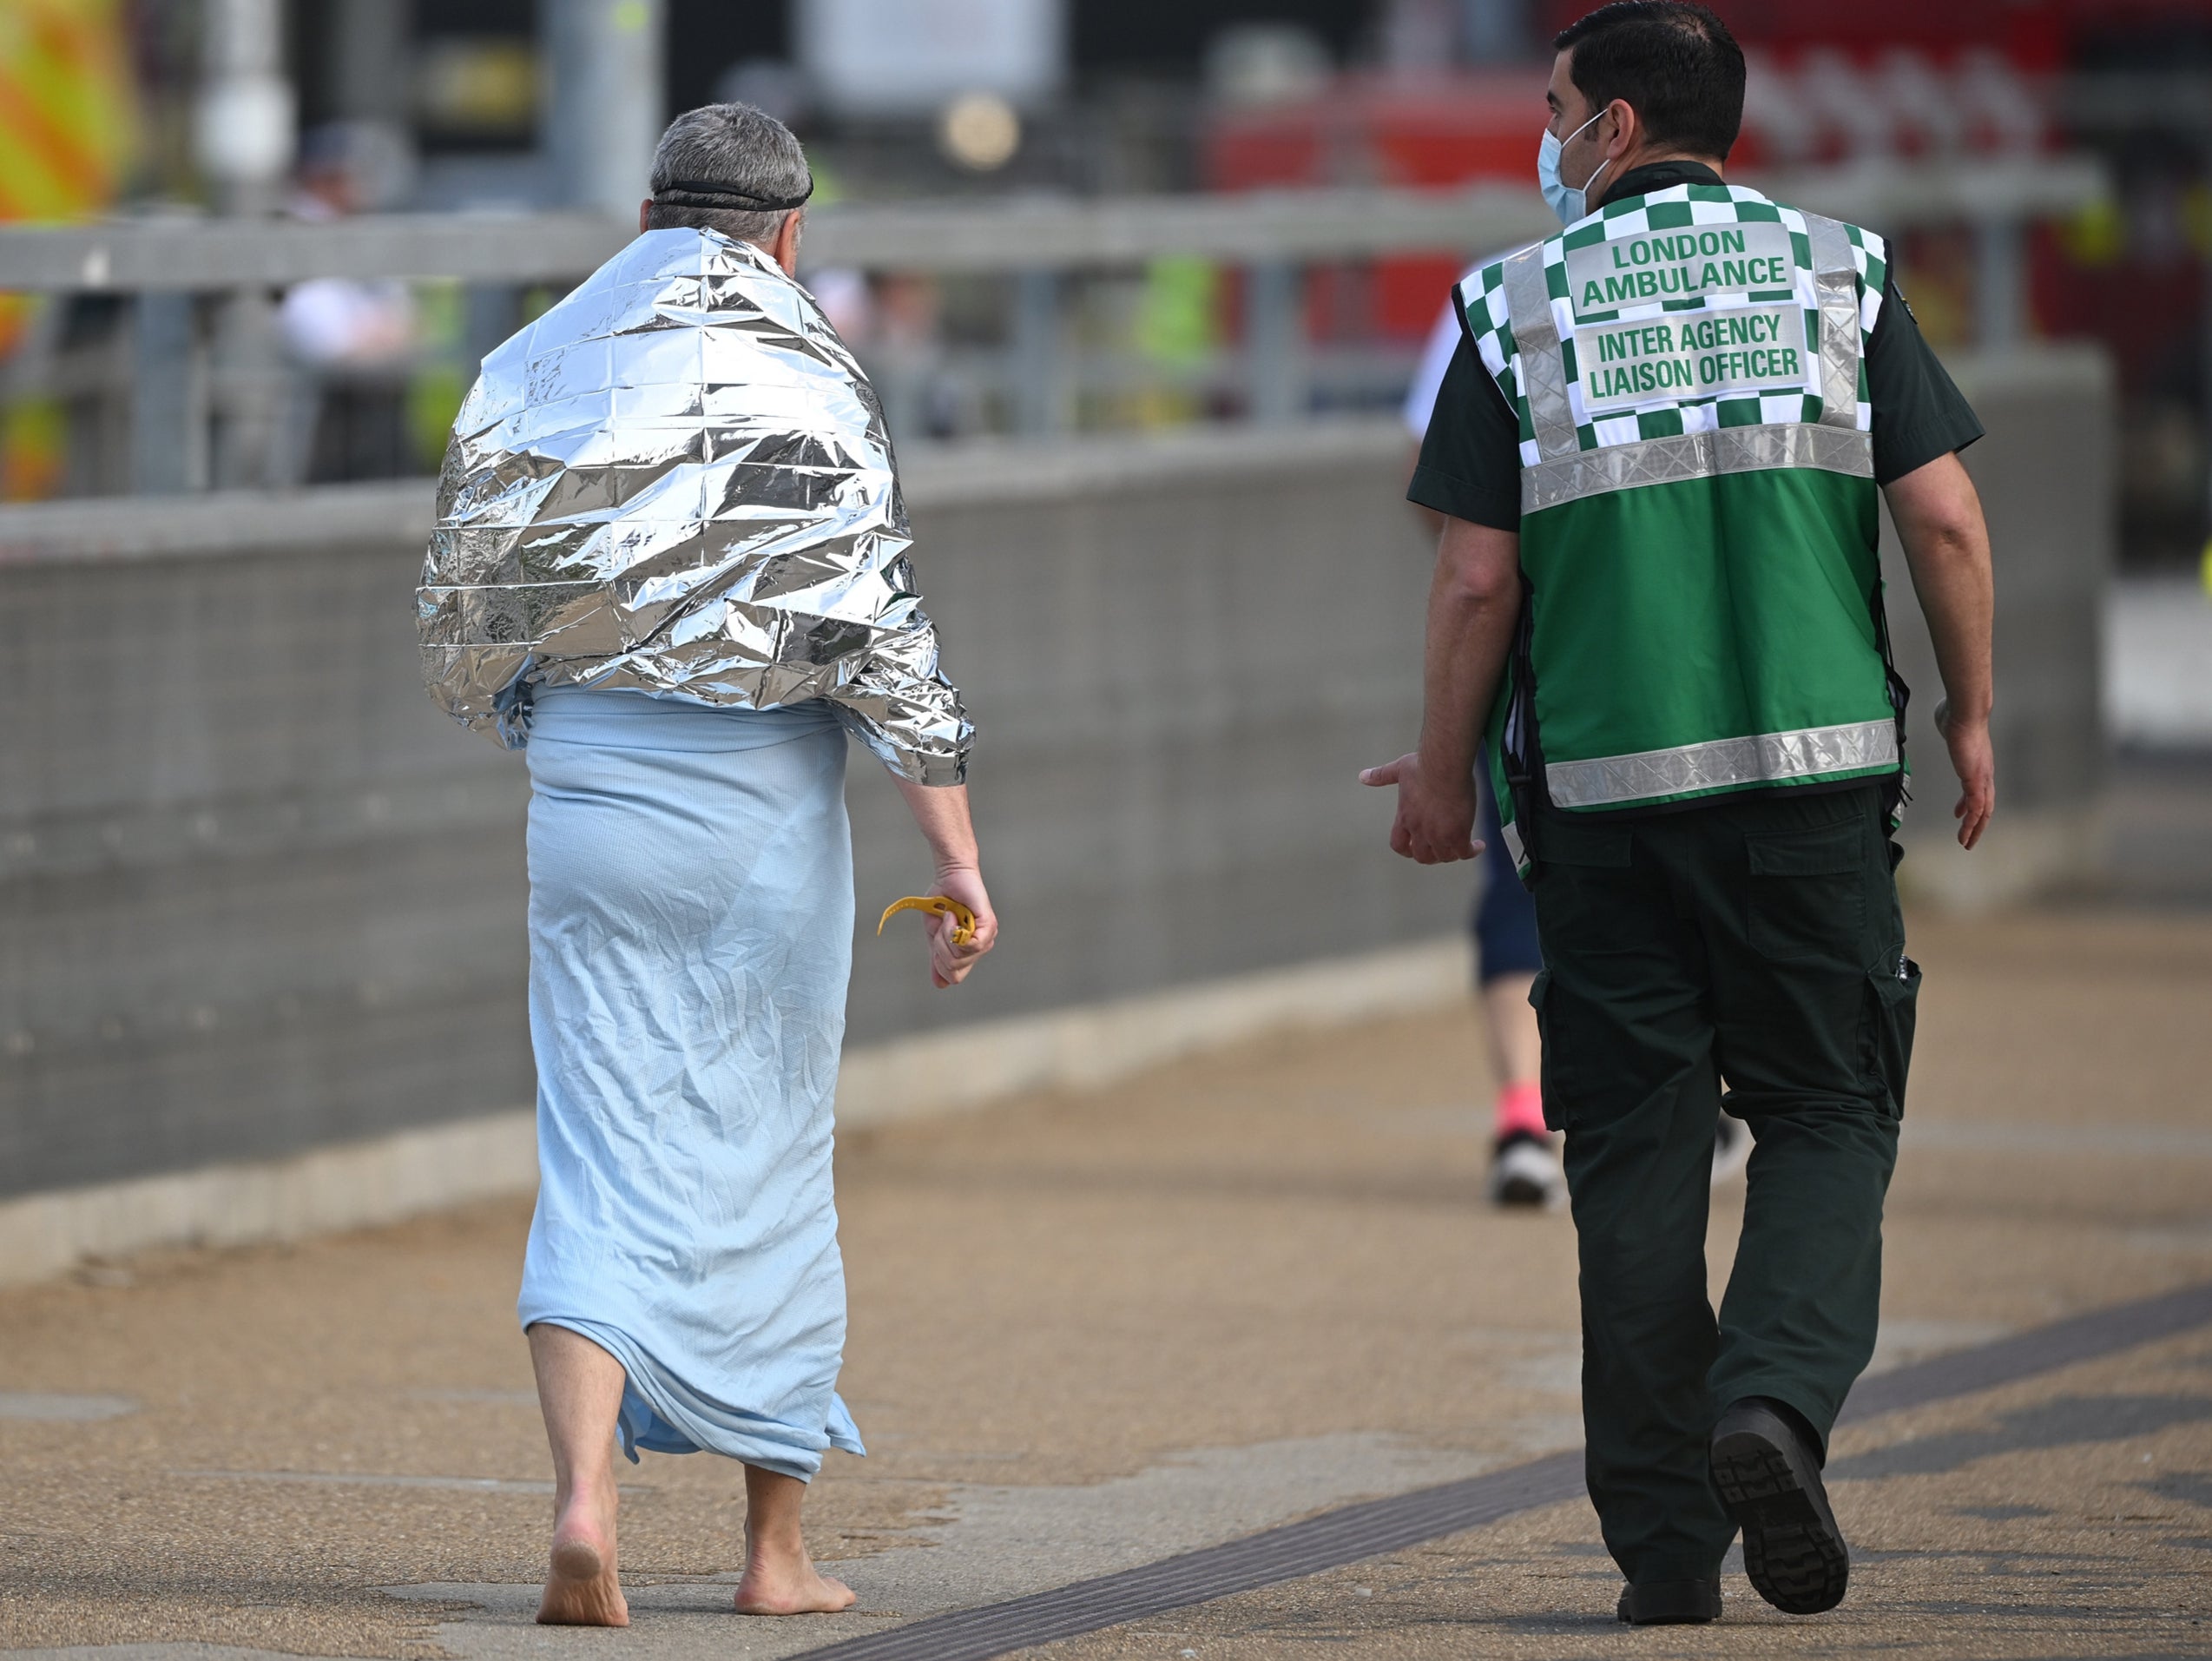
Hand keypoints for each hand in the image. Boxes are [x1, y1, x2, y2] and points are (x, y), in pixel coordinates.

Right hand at [921, 864, 996, 988]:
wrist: (948, 878)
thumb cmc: (942, 903)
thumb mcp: (935, 935)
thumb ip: (937, 958)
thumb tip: (939, 984)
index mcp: (967, 952)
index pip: (954, 977)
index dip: (939, 966)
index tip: (935, 944)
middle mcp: (980, 947)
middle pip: (956, 971)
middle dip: (940, 951)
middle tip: (941, 929)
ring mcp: (987, 937)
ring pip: (960, 957)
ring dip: (945, 937)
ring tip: (949, 917)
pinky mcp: (989, 926)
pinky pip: (970, 944)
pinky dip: (953, 929)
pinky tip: (953, 915)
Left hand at [1360, 751, 1481, 864]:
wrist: (1444, 765)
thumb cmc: (1424, 765)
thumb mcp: (1399, 769)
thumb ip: (1381, 775)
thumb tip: (1362, 777)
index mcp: (1405, 817)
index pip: (1399, 845)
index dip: (1408, 850)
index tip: (1417, 848)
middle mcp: (1419, 830)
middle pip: (1423, 856)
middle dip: (1433, 855)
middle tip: (1445, 848)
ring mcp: (1437, 834)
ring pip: (1444, 857)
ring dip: (1453, 854)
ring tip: (1465, 846)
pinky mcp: (1457, 834)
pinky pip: (1463, 853)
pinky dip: (1471, 852)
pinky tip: (1479, 845)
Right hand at [1933, 700, 1994, 850]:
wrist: (1965, 713)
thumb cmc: (1956, 715)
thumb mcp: (1950, 726)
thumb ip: (1949, 728)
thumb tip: (1945, 718)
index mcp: (1977, 763)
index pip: (1977, 789)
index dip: (1969, 804)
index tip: (1960, 814)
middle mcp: (1983, 773)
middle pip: (1986, 805)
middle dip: (1977, 823)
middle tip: (1968, 837)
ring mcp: (1981, 777)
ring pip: (1983, 810)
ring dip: (1975, 828)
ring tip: (1966, 842)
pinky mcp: (1976, 780)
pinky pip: (1976, 807)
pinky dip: (1972, 822)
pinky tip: (1966, 832)